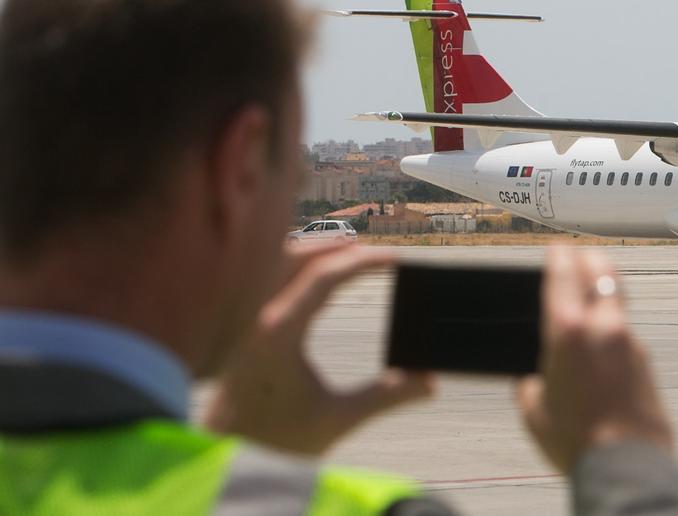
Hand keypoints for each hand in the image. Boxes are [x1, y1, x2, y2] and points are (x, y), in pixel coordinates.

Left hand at [204, 243, 433, 454]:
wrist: (221, 457)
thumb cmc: (274, 442)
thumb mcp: (337, 420)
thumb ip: (385, 398)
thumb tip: (429, 381)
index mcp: (279, 332)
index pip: (323, 277)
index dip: (362, 263)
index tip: (393, 259)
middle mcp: (255, 320)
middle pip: (293, 259)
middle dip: (333, 248)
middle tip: (367, 249)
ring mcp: (242, 325)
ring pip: (272, 269)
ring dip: (307, 256)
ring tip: (339, 254)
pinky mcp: (238, 336)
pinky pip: (262, 286)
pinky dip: (288, 273)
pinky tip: (304, 283)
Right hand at [517, 246, 673, 473]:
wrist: (625, 464)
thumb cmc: (575, 440)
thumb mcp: (533, 411)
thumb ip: (530, 383)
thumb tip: (532, 378)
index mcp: (567, 331)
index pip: (563, 273)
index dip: (558, 256)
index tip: (555, 249)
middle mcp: (603, 327)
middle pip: (601, 271)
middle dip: (588, 259)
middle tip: (579, 257)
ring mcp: (631, 340)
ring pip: (617, 301)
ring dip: (604, 295)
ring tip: (591, 302)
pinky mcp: (646, 360)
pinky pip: (627, 333)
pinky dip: (614, 331)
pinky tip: (603, 349)